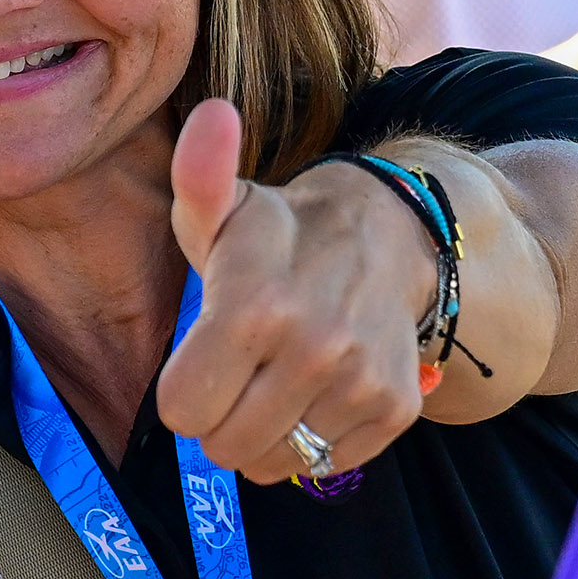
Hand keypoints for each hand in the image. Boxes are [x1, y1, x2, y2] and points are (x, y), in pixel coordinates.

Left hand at [160, 101, 433, 485]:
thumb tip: (212, 113)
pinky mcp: (395, 409)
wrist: (388, 238)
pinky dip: (314, 439)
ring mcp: (360, 382)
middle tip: (240, 370)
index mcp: (255, 306)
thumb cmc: (279, 233)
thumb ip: (198, 175)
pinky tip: (319, 389)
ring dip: (266, 433)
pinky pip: (326, 465)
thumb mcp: (226, 206)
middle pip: (223, 446)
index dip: (185, 388)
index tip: (207, 353)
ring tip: (278, 379)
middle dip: (221, 415)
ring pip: (274, 463)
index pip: (182, 412)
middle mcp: (313, 349)